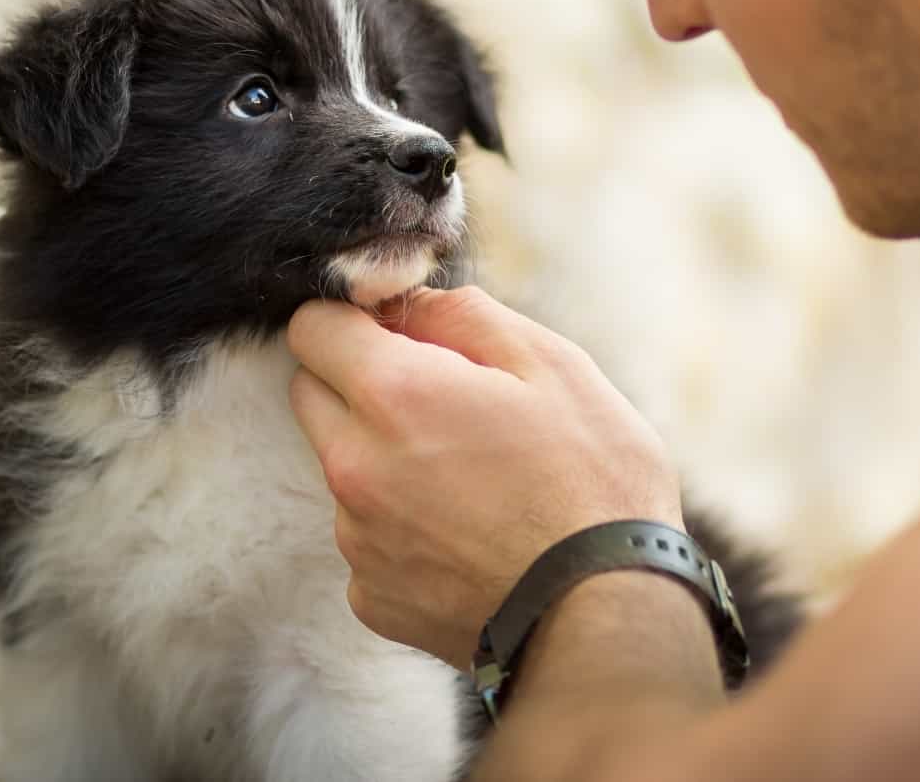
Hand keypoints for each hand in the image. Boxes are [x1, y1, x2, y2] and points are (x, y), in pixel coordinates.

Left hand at [287, 286, 683, 669]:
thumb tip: (411, 306)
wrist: (607, 613)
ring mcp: (357, 540)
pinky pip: (366, 539)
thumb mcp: (553, 365)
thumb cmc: (593, 480)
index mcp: (394, 395)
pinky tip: (467, 535)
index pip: (312, 327)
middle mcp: (354, 466)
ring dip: (384, 458)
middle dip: (361, 383)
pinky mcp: (371, 598)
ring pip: (342, 468)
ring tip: (473, 480)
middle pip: (312, 394)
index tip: (401, 332)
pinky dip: (401, 528)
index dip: (356, 318)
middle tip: (445, 402)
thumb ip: (465, 315)